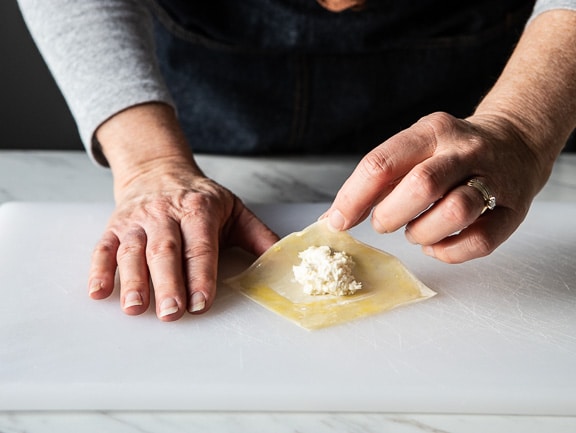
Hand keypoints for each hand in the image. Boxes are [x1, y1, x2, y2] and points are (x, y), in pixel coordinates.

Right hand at [87, 160, 278, 320]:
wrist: (159, 172)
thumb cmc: (200, 198)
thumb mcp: (234, 209)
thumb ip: (258, 236)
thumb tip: (282, 259)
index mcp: (198, 209)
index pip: (200, 245)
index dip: (201, 274)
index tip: (202, 301)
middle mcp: (165, 213)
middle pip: (166, 250)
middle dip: (168, 283)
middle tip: (171, 312)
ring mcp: (137, 220)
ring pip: (133, 250)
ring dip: (132, 280)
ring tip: (135, 307)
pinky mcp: (115, 227)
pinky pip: (103, 248)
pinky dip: (99, 269)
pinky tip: (98, 292)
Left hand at [325, 112, 553, 262]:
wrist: (516, 142)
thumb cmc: (450, 153)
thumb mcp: (414, 149)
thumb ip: (377, 180)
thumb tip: (333, 219)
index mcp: (431, 132)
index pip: (382, 163)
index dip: (353, 198)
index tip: (338, 221)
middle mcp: (463, 151)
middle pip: (421, 186)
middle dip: (390, 215)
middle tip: (384, 223)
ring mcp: (493, 179)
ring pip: (454, 213)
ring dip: (422, 232)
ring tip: (415, 232)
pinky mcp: (513, 210)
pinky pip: (479, 241)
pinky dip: (449, 252)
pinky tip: (437, 244)